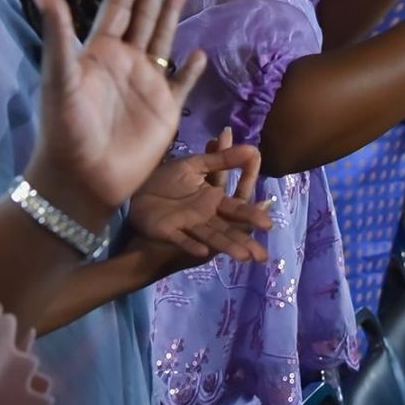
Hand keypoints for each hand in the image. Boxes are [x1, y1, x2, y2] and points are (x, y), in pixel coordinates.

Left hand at [25, 0, 207, 228]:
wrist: (82, 179)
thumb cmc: (66, 128)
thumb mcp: (59, 75)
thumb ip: (57, 30)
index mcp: (100, 50)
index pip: (119, 4)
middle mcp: (125, 62)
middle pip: (144, 13)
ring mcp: (147, 85)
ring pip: (163, 38)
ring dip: (172, 12)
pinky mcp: (165, 111)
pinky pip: (182, 83)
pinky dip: (191, 69)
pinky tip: (199, 52)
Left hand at [126, 128, 271, 268]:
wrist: (136, 188)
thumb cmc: (168, 179)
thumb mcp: (196, 164)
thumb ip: (222, 159)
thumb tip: (253, 148)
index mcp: (213, 200)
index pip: (237, 207)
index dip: (251, 215)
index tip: (268, 223)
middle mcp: (205, 216)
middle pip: (228, 229)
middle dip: (244, 241)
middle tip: (262, 255)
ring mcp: (188, 225)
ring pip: (211, 237)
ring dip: (226, 246)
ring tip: (243, 257)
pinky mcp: (168, 231)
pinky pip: (181, 238)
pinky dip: (191, 244)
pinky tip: (202, 250)